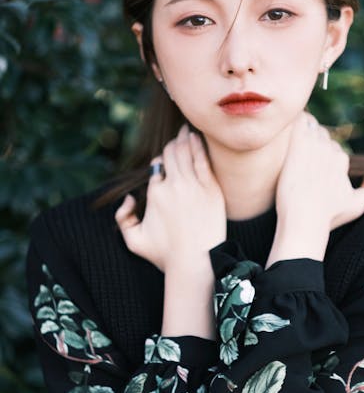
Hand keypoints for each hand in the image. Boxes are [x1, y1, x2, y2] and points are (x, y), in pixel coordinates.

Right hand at [115, 125, 225, 271]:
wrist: (196, 262)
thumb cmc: (166, 255)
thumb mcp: (134, 241)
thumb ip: (123, 219)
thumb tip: (129, 199)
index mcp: (155, 193)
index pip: (156, 167)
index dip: (160, 161)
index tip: (164, 160)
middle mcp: (172, 185)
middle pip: (171, 154)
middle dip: (172, 144)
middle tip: (177, 135)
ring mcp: (193, 185)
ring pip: (186, 153)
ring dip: (184, 139)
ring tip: (186, 130)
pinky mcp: (211, 189)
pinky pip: (202, 160)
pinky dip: (198, 146)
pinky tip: (197, 138)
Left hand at [268, 113, 363, 264]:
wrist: (304, 219)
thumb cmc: (329, 216)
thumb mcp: (357, 206)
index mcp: (342, 160)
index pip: (333, 148)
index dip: (323, 155)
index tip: (314, 164)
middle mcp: (330, 151)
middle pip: (322, 137)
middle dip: (315, 142)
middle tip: (304, 156)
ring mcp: (314, 148)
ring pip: (311, 129)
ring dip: (306, 132)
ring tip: (297, 144)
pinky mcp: (297, 147)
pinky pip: (300, 124)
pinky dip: (298, 122)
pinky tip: (290, 130)